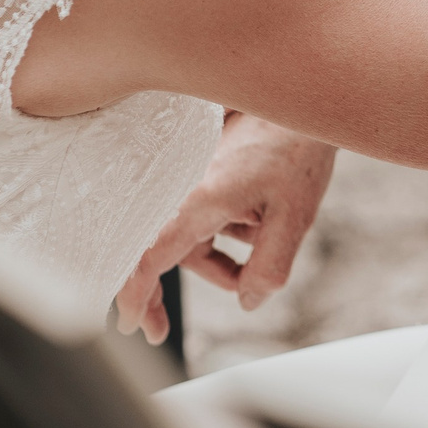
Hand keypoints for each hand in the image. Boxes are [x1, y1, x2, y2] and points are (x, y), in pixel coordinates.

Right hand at [113, 114, 335, 345]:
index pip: (150, 254)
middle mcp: (185, 188)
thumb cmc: (297, 148)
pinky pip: (198, 216)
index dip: (134, 292)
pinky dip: (217, 237)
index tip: (128, 322)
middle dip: (150, 289)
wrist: (299, 98)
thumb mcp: (293, 217)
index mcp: (199, 200)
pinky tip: (252, 235)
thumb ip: (269, 267)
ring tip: (245, 273)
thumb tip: (248, 301)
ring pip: (182, 235)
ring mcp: (191, 179)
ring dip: (207, 261)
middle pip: (151, 248)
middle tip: (155, 329)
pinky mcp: (203, 173)